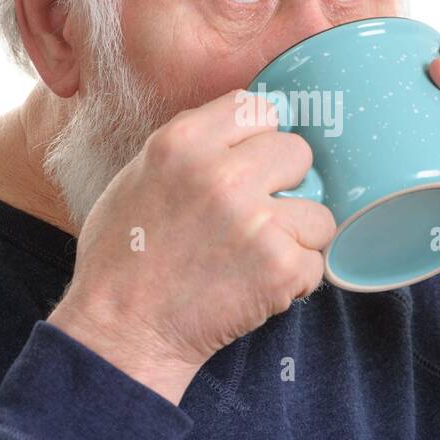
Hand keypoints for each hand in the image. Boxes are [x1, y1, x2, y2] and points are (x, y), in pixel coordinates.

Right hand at [49, 89, 334, 403]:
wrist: (121, 331)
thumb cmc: (123, 256)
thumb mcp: (138, 175)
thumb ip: (193, 145)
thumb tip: (249, 126)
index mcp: (183, 142)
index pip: (259, 108)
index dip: (259, 138)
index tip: (250, 164)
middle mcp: (222, 174)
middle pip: (298, 151)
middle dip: (286, 183)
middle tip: (258, 215)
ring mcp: (256, 221)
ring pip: (319, 211)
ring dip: (297, 236)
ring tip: (258, 256)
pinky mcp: (279, 267)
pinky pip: (316, 262)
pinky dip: (295, 280)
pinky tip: (257, 285)